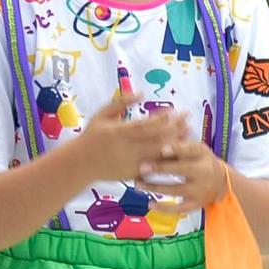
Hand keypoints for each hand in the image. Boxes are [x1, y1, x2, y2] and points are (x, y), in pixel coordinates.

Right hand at [73, 89, 189, 181]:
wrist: (80, 164)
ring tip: (188, 133)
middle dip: (175, 128)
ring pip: (158, 154)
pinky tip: (179, 152)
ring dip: (175, 143)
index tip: (174, 110)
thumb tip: (141, 93)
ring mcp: (131, 163)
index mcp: (119, 133)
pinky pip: (154, 168)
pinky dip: (167, 160)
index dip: (162, 118)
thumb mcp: (101, 115)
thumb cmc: (92, 136)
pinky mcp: (133, 175)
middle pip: (156, 139)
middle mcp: (127, 149)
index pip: (145, 125)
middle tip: (188, 119)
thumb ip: (120, 103)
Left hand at [138, 137, 228, 214]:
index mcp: (202, 154)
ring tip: (138, 184)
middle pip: (181, 169)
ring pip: (176, 190)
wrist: (221, 182)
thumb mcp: (196, 148)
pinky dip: (164, 208)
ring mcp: (199, 190)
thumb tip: (161, 126)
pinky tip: (150, 204)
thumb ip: (180, 142)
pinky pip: (179, 209)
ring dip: (155, 188)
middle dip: (161, 168)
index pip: (190, 149)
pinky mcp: (196, 204)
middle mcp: (203, 172)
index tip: (162, 148)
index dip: (176, 149)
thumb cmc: (202, 161)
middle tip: (142, 167)